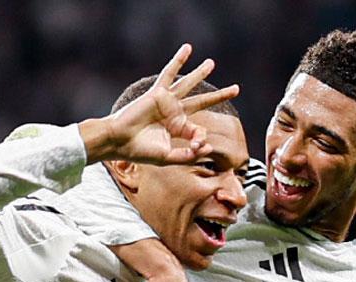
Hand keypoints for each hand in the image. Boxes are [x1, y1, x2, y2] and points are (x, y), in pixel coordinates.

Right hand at [81, 44, 239, 164]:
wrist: (119, 141)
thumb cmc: (140, 151)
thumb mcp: (167, 158)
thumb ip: (188, 156)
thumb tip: (208, 148)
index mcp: (177, 129)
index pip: (198, 131)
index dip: (200, 140)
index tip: (196, 147)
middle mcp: (173, 113)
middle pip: (201, 102)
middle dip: (219, 95)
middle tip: (236, 88)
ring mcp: (166, 102)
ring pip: (188, 84)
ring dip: (200, 73)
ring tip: (211, 63)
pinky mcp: (158, 93)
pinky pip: (170, 73)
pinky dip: (179, 60)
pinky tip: (188, 49)